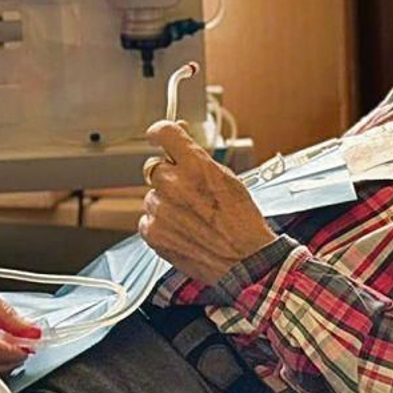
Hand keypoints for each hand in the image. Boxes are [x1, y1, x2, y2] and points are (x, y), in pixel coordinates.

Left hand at [138, 120, 278, 286]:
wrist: (245, 260)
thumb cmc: (242, 221)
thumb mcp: (227, 177)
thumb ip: (198, 156)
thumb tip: (180, 132)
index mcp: (195, 165)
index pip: (165, 132)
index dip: (159, 132)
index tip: (157, 136)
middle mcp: (173, 183)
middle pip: (154, 167)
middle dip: (168, 177)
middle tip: (188, 193)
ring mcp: (160, 209)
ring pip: (152, 196)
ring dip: (166, 203)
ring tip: (191, 219)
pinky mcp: (152, 232)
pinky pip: (148, 219)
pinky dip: (161, 225)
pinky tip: (183, 232)